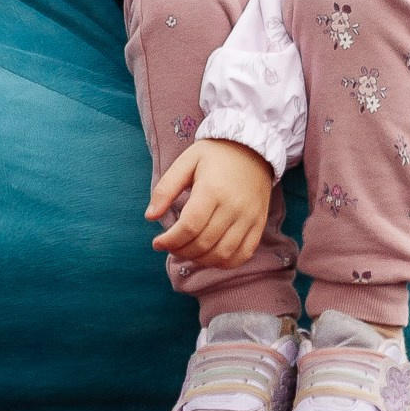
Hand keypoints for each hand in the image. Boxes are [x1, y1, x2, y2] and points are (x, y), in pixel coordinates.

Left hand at [146, 136, 274, 272]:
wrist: (253, 147)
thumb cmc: (216, 154)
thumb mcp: (186, 161)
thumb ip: (165, 188)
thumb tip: (150, 216)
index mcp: (212, 189)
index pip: (189, 227)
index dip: (170, 240)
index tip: (157, 243)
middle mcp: (233, 207)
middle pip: (204, 243)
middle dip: (181, 251)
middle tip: (170, 246)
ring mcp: (248, 218)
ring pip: (222, 254)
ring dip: (200, 260)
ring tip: (187, 251)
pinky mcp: (259, 224)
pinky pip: (243, 254)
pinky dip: (225, 262)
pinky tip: (210, 256)